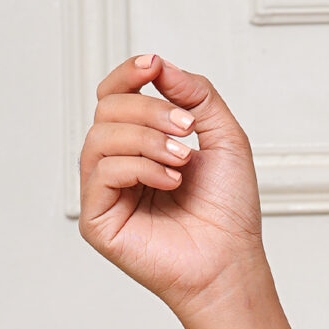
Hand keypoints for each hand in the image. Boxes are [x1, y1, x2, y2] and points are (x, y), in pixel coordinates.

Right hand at [78, 53, 266, 321]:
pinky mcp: (97, 220)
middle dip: (149, 110)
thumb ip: (198, 95)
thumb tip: (160, 65)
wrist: (232, 263)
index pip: (115, 97)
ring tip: (182, 160)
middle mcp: (117, 165)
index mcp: (140, 145)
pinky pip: (103, 172)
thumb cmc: (229, 211)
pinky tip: (170, 182)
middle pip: (106, 110)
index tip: (152, 65)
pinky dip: (139, 167)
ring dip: (147, 139)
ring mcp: (103, 193)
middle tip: (186, 129)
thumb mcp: (225, 138)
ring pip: (100, 136)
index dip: (127, 75)